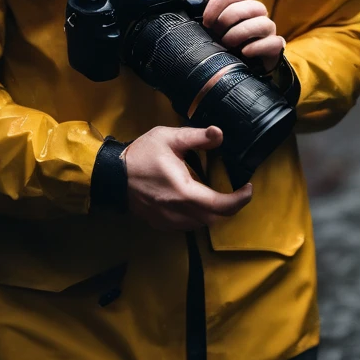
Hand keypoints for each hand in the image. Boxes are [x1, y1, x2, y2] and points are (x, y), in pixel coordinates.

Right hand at [123, 124, 251, 230]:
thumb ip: (196, 137)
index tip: (248, 188)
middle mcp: (178, 212)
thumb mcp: (169, 138)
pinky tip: (197, 202)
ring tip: (219, 195)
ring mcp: (168, 220)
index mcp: (184, 192)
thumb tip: (219, 134)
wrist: (111, 175)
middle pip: (215, 218)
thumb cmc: (140, 155)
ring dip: (214, 212)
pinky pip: (187, 225)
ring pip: (202, 224)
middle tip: (237, 191)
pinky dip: (198, 217)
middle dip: (230, 207)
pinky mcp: (161, 223)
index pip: (221, 205)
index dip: (240, 200)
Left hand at [183, 0, 284, 71]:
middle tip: (214, 31)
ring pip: (261, 21)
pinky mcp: (274, 47)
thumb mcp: (208, 21)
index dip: (215, 3)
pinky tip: (244, 52)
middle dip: (226, 16)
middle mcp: (255, 12)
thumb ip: (200, 2)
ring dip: (240, 32)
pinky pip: (273, 42)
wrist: (238, 67)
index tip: (204, 19)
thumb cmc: (221, 40)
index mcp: (239, 2)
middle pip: (247, 2)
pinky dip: (257, 47)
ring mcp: (267, 29)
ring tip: (227, 43)